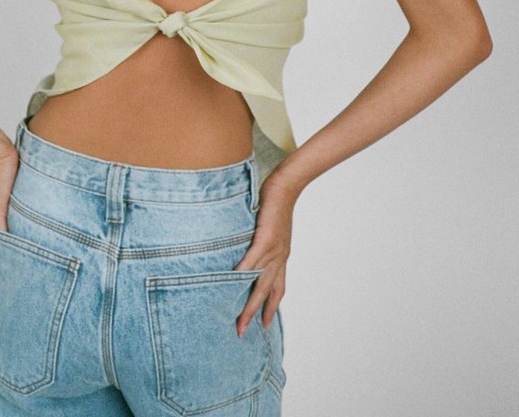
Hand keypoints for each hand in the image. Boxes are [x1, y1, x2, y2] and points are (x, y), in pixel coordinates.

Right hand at [232, 174, 300, 335]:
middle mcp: (279, 258)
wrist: (285, 186)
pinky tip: (232, 284)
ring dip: (249, 303)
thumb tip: (245, 249)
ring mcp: (273, 250)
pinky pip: (251, 261)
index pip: (277, 289)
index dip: (271, 308)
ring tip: (239, 319)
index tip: (264, 326)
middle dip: (256, 314)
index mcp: (281, 257)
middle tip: (243, 332)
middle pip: (267, 293)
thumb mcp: (270, 229)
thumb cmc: (275, 203)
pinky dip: (242, 274)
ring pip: (259, 283)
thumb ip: (260, 242)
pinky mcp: (265, 239)